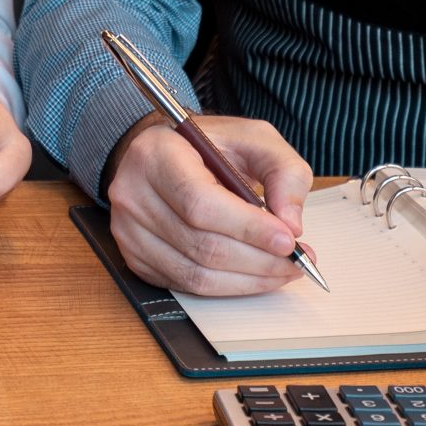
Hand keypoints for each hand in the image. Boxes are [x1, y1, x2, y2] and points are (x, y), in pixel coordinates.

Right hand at [105, 114, 311, 295]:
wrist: (164, 153)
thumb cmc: (209, 145)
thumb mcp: (255, 139)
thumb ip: (284, 173)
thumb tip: (291, 223)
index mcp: (157, 155)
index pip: (200, 203)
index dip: (247, 228)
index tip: (288, 240)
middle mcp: (133, 194)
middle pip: (201, 245)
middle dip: (258, 260)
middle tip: (296, 261)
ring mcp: (129, 231)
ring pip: (195, 273)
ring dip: (248, 279)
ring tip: (283, 270)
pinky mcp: (136, 258)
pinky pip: (186, 285)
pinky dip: (228, 286)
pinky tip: (255, 275)